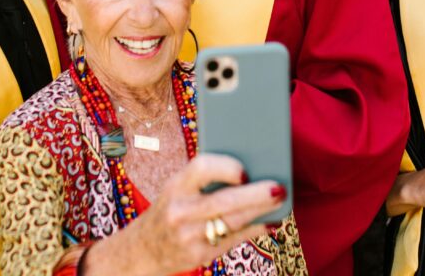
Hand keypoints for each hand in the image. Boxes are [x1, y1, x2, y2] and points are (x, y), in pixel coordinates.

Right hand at [83, 153, 284, 275]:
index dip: (226, 168)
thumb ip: (205, 178)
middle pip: (226, 201)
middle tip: (279, 187)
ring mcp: (190, 236)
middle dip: (257, 194)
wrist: (144, 249)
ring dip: (262, 211)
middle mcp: (181, 211)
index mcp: (176, 186)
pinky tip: (268, 222)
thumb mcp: (178, 187)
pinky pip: (235, 240)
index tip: (245, 170)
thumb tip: (250, 168)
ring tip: (280, 200)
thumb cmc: (172, 207)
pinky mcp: (200, 255)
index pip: (202, 168)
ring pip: (234, 222)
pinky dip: (255, 229)